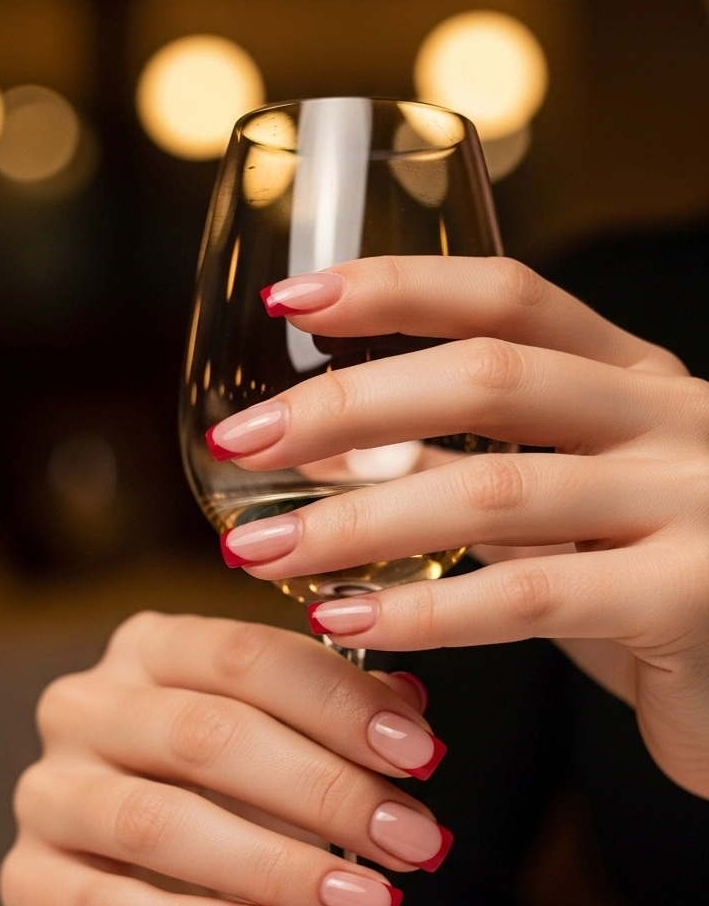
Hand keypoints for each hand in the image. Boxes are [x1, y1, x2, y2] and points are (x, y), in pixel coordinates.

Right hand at [1, 612, 448, 905]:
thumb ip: (339, 719)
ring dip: (275, 865)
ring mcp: (48, 794)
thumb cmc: (233, 798)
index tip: (423, 756)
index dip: (340, 704)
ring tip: (362, 900)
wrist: (159, 894)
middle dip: (324, 791)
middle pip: (207, 735)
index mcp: (151, 648)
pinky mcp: (29, 884)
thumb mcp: (287, 745)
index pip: (245, 656)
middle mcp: (85, 706)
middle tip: (413, 842)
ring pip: (159, 822)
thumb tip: (411, 704)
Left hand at [210, 257, 708, 798]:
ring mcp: (691, 504)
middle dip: (349, 405)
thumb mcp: (569, 516)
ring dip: (358, 520)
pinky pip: (530, 598)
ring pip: (497, 492)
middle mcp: (672, 420)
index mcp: (638, 378)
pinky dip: (424, 609)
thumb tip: (339, 448)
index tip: (292, 300)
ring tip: (258, 550)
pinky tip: (344, 618)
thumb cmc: (653, 596)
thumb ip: (478, 472)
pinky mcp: (688, 599)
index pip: (509, 298)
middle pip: (490, 376)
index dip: (396, 287)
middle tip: (241, 441)